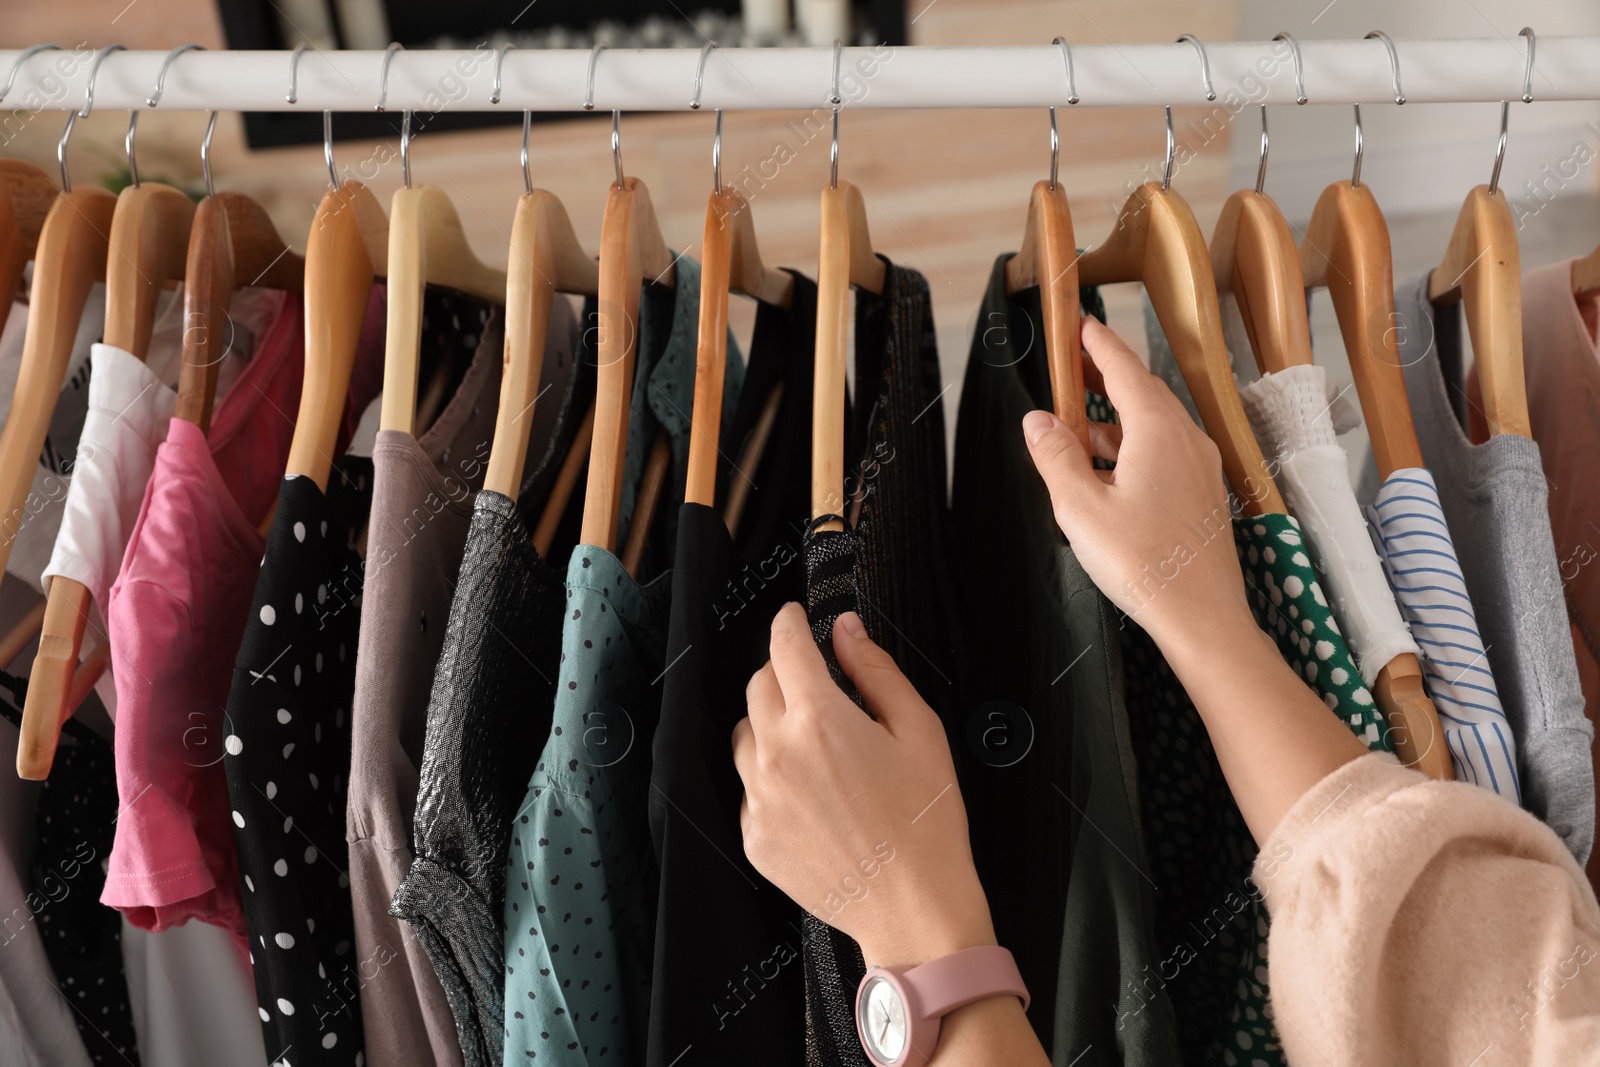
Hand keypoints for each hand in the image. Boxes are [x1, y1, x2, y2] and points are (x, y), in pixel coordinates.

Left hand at [732, 603, 994, 967]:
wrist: (912, 908)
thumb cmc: (925, 824)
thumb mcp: (919, 732)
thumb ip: (876, 672)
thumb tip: (845, 631)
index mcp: (820, 720)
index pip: (784, 647)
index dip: (788, 623)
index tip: (793, 618)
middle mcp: (777, 755)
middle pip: (758, 686)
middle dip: (783, 673)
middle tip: (816, 686)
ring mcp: (759, 798)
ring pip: (745, 736)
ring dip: (771, 725)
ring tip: (816, 748)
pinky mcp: (754, 836)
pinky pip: (748, 788)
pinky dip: (770, 778)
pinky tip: (812, 795)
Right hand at [1023, 315, 1256, 661]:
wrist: (1202, 617)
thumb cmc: (1145, 565)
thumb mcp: (1080, 509)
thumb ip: (1055, 457)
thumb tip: (1038, 421)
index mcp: (1158, 432)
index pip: (1125, 370)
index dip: (1099, 345)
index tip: (1082, 325)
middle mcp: (1186, 441)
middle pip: (1143, 393)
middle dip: (1106, 378)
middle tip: (1073, 369)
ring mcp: (1200, 469)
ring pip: (1153, 426)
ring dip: (1116, 418)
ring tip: (1078, 425)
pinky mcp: (1202, 495)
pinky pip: (1164, 453)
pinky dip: (1132, 447)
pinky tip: (1107, 470)